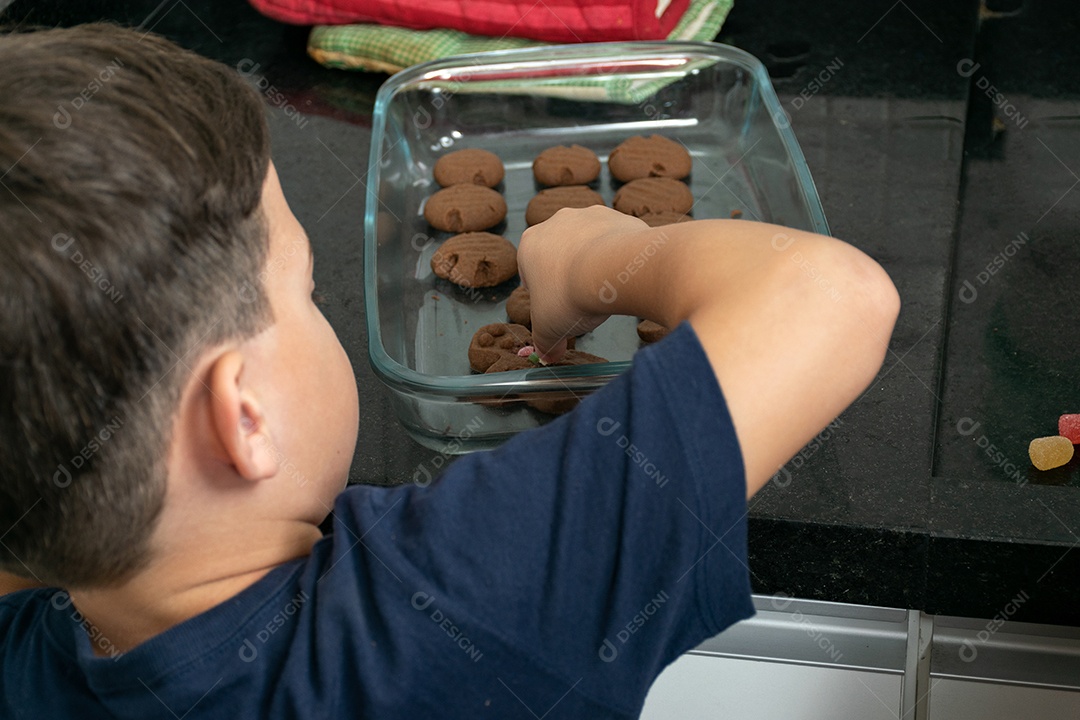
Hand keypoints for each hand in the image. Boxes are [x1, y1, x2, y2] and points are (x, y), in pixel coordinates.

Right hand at [518, 206, 646, 361]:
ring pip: (589, 244)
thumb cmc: (570, 296)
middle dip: (569, 275)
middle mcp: (557, 222)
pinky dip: (619, 257)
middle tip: (582, 301)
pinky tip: (624, 277)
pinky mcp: (619, 217)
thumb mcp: (549, 330)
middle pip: (560, 254)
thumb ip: (545, 343)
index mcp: (530, 244)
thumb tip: (548, 356)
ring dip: (595, 264)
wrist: (615, 269)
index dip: (543, 294)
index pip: (530, 271)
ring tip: (606, 290)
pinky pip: (617, 241)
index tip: (557, 309)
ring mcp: (589, 215)